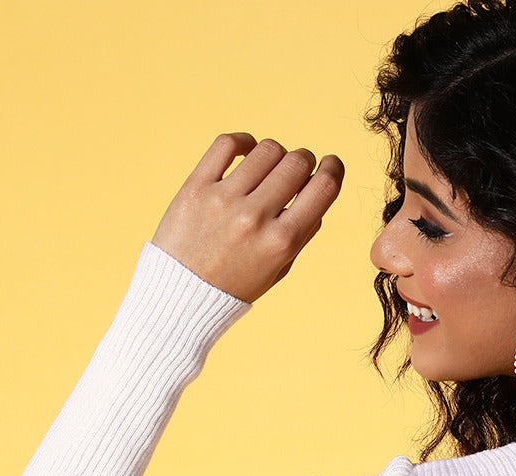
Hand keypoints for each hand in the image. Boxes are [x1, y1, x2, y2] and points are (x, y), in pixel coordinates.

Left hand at [150, 133, 343, 303]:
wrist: (182, 295)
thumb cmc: (234, 284)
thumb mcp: (278, 268)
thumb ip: (302, 232)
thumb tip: (318, 190)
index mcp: (282, 242)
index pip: (323, 188)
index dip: (334, 169)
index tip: (331, 164)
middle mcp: (255, 218)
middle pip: (296, 163)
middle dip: (303, 160)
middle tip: (297, 169)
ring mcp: (224, 200)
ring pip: (266, 150)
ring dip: (275, 154)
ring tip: (268, 167)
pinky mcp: (197, 187)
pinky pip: (227, 144)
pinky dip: (244, 142)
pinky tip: (247, 152)